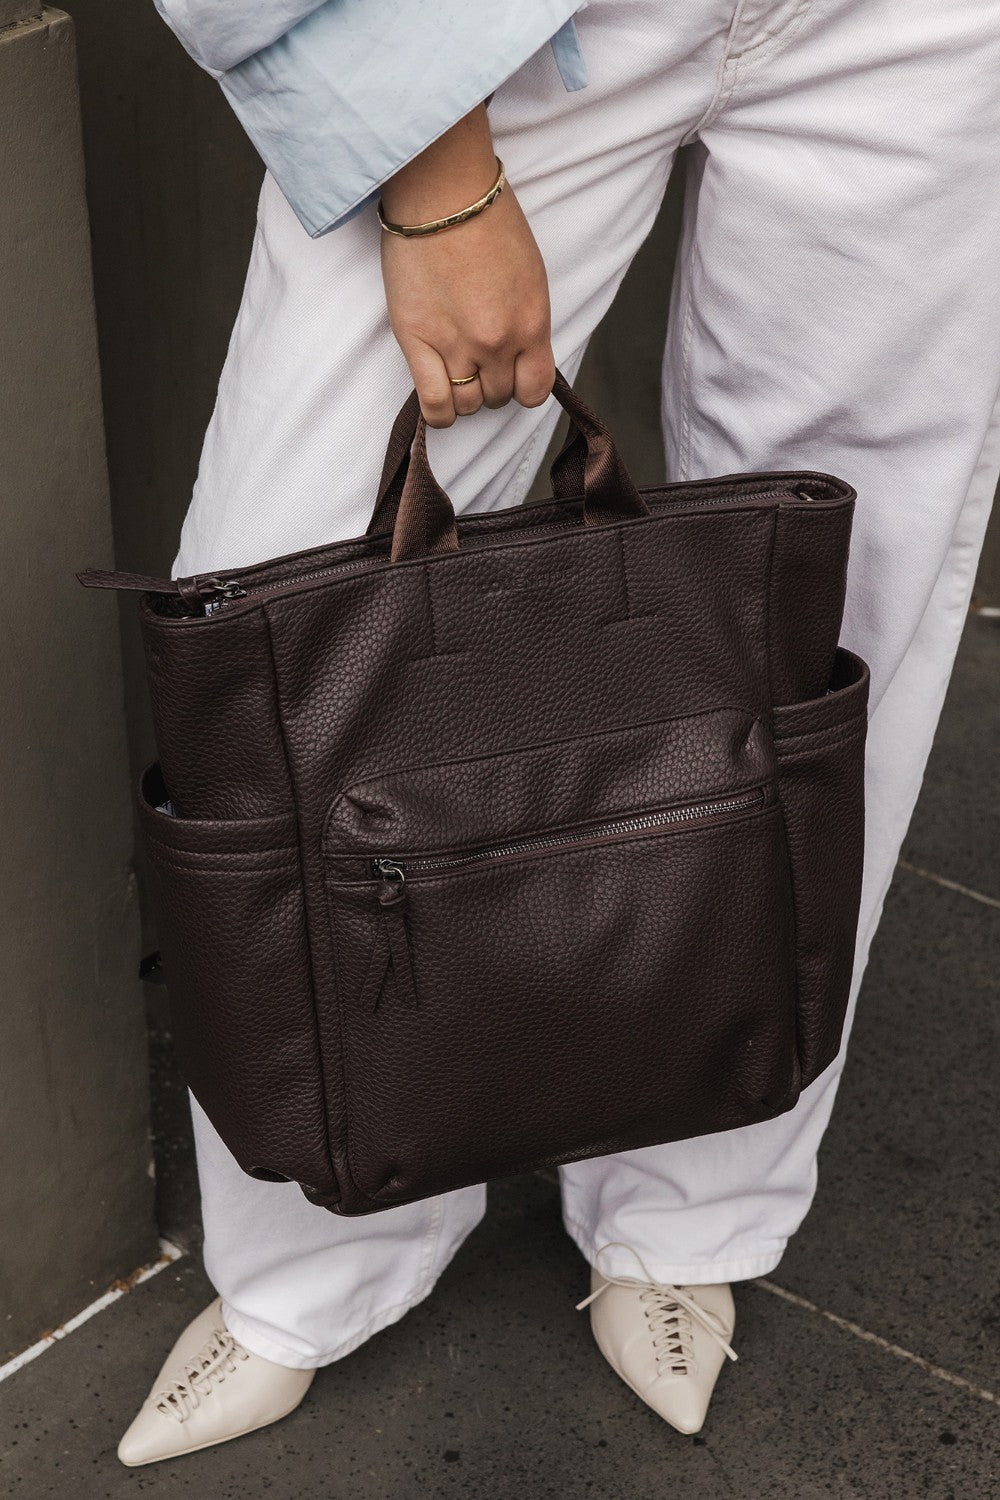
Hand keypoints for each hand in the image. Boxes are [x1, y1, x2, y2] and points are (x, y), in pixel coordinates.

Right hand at [379, 107, 554, 426]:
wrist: (441, 193)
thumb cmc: (487, 222)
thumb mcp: (530, 275)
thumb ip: (528, 322)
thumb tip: (520, 356)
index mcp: (532, 323)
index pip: (535, 389)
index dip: (522, 386)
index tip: (512, 373)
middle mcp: (498, 342)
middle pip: (498, 395)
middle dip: (491, 382)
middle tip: (477, 358)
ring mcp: (456, 345)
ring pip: (467, 403)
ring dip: (464, 394)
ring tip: (456, 369)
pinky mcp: (417, 341)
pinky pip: (435, 403)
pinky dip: (440, 412)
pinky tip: (441, 403)